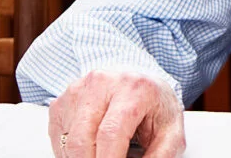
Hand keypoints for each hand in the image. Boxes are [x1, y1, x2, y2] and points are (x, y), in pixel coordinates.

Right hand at [48, 70, 185, 157]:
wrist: (141, 81)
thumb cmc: (155, 107)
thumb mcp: (171, 132)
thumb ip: (159, 156)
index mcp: (134, 89)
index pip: (111, 133)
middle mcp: (102, 84)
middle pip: (82, 139)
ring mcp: (77, 90)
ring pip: (68, 141)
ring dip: (82, 157)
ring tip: (105, 153)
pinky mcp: (61, 101)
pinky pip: (59, 137)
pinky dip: (73, 152)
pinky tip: (93, 147)